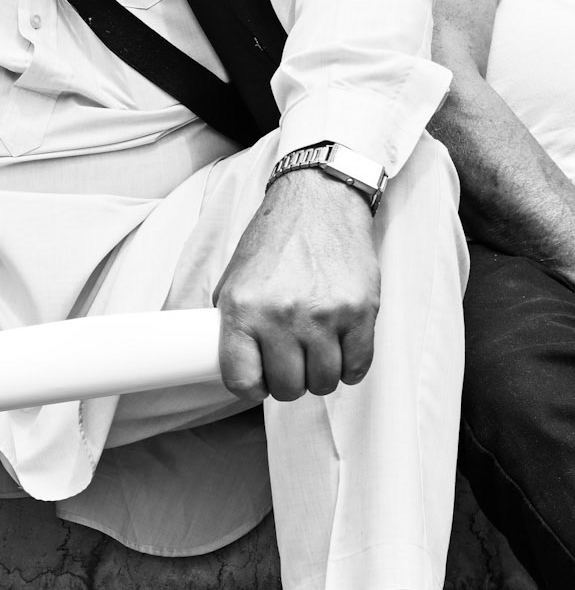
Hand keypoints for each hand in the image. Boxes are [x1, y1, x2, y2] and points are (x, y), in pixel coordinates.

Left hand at [216, 170, 379, 402]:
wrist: (319, 201)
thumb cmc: (274, 241)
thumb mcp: (234, 278)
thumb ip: (231, 323)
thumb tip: (229, 363)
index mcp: (243, 308)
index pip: (241, 380)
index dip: (249, 387)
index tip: (256, 380)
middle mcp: (282, 314)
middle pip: (287, 388)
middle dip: (286, 383)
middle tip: (288, 365)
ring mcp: (325, 314)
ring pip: (324, 382)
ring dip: (318, 376)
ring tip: (313, 356)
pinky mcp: (360, 310)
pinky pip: (358, 366)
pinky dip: (349, 368)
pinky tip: (339, 352)